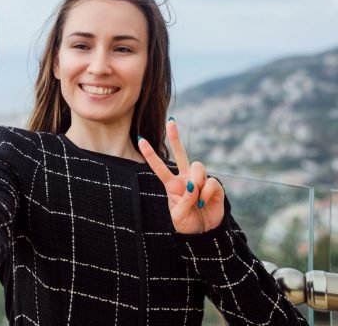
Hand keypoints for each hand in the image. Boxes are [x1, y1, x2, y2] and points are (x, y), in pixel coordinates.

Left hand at [138, 119, 224, 233]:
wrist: (204, 234)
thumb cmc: (186, 224)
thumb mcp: (178, 215)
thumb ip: (183, 200)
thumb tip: (193, 185)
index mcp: (172, 185)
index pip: (159, 167)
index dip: (150, 154)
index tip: (140, 139)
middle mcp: (186, 179)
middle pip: (180, 154)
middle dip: (175, 138)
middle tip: (170, 122)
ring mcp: (200, 181)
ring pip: (197, 167)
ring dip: (196, 182)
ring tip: (197, 199)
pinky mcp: (215, 186)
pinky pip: (210, 182)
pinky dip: (206, 193)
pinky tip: (205, 202)